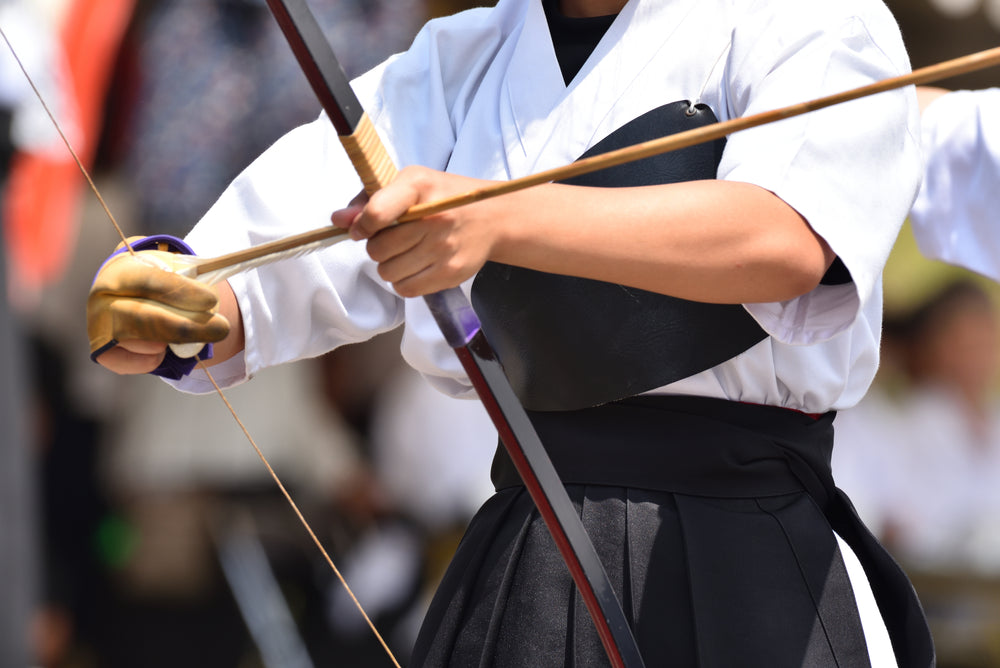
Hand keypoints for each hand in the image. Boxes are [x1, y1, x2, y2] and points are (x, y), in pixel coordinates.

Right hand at [88, 249, 229, 373]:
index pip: (150, 282)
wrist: (134, 293)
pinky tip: (163, 349)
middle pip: (144, 317)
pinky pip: (130, 363)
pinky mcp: (102, 350)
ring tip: (192, 335)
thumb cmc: (163, 281)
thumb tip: (214, 299)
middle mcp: (103, 296)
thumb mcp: (176, 270)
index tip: (211, 301)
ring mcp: (98, 324)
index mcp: (122, 268)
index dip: (181, 292)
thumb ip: (193, 280)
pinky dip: (152, 359)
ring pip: (140, 341)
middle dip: (186, 326)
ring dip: (173, 341)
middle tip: (222, 329)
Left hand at [331, 167, 502, 296]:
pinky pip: (406, 289)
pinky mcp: (451, 273)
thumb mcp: (411, 184)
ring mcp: (444, 248)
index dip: (361, 225)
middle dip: (377, 246)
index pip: (377, 213)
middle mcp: (434, 217)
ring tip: (405, 252)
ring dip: (389, 265)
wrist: (492, 218)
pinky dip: (403, 281)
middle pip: (377, 249)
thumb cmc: (445, 197)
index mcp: (420, 186)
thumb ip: (370, 199)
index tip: (361, 228)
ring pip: (388, 272)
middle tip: (393, 239)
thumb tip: (338, 221)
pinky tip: (415, 266)